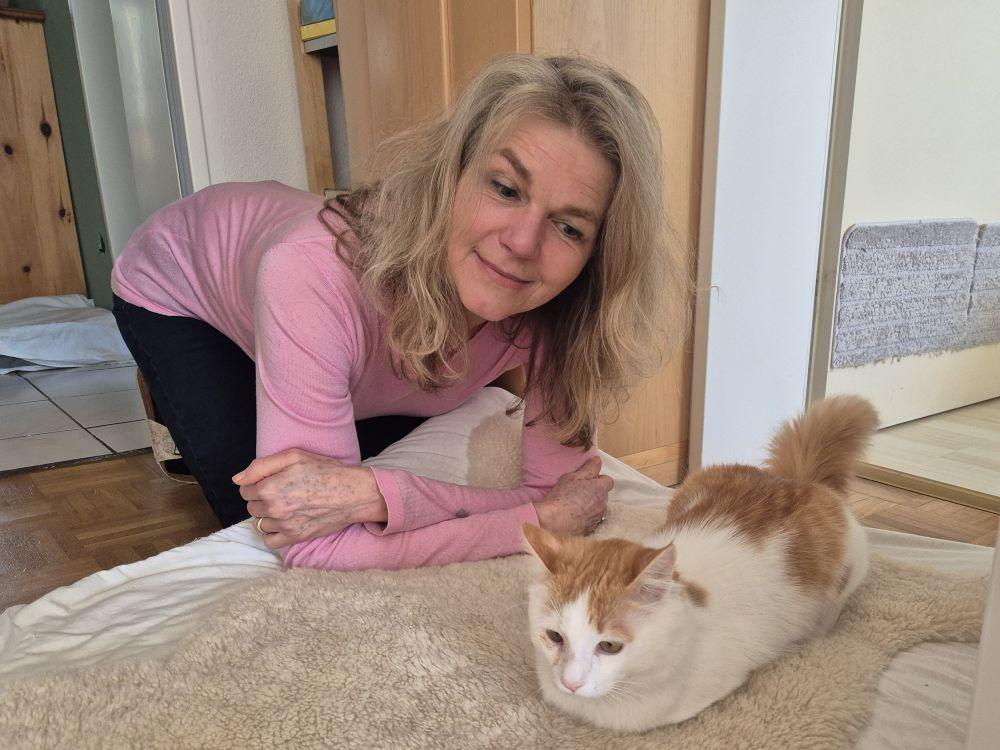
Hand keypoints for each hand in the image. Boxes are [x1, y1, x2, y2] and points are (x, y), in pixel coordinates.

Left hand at [233, 449, 386, 549]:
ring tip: (287, 506)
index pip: (245, 489)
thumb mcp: (294, 456)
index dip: (257, 483)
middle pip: (251, 506)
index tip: (272, 480)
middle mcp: (273, 509)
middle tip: (283, 491)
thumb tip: (237, 479)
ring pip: (260, 523)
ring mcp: (284, 525)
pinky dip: (272, 533)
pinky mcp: (295, 537)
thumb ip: (261, 466)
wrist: (352, 493)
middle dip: (262, 499)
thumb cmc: (325, 471)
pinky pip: (270, 541)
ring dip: (268, 515)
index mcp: (269, 487)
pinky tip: (283, 523)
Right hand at [532, 456, 612, 535]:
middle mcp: (602, 504)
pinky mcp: (591, 529)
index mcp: (599, 489)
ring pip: (599, 509)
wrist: (552, 521)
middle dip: (595, 493)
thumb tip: (598, 460)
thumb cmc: (561, 497)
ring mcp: (598, 518)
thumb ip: (588, 468)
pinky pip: (593, 521)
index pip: (609, 481)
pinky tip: (575, 517)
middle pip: (604, 495)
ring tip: (576, 506)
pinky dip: (587, 518)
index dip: (599, 480)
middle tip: (579, 493)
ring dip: (592, 506)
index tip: (588, 481)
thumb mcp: (572, 477)